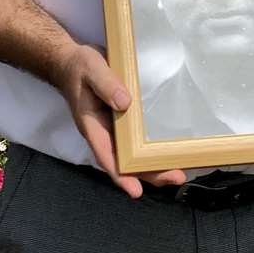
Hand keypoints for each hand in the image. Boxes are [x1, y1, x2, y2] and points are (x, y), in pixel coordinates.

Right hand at [50, 43, 185, 199]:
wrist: (72, 61)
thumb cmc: (79, 67)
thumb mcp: (91, 69)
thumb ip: (106, 84)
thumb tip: (125, 104)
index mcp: (92, 126)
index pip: (107, 156)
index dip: (121, 175)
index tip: (136, 191)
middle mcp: (104, 133)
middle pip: (125, 161)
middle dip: (149, 173)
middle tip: (177, 177)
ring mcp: (114, 129)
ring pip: (133, 154)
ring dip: (155, 164)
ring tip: (181, 171)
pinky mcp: (123, 121)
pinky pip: (138, 139)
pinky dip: (152, 148)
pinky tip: (172, 150)